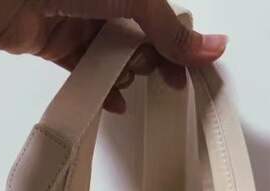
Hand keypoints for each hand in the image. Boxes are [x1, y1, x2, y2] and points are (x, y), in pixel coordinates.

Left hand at [0, 0, 227, 112]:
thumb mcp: (133, 0)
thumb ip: (169, 30)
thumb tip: (210, 46)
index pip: (163, 17)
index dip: (179, 44)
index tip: (190, 70)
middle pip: (141, 38)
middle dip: (152, 60)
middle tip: (161, 78)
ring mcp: (82, 19)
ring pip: (115, 57)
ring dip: (126, 74)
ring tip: (126, 78)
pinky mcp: (59, 44)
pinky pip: (87, 71)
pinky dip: (101, 88)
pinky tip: (114, 101)